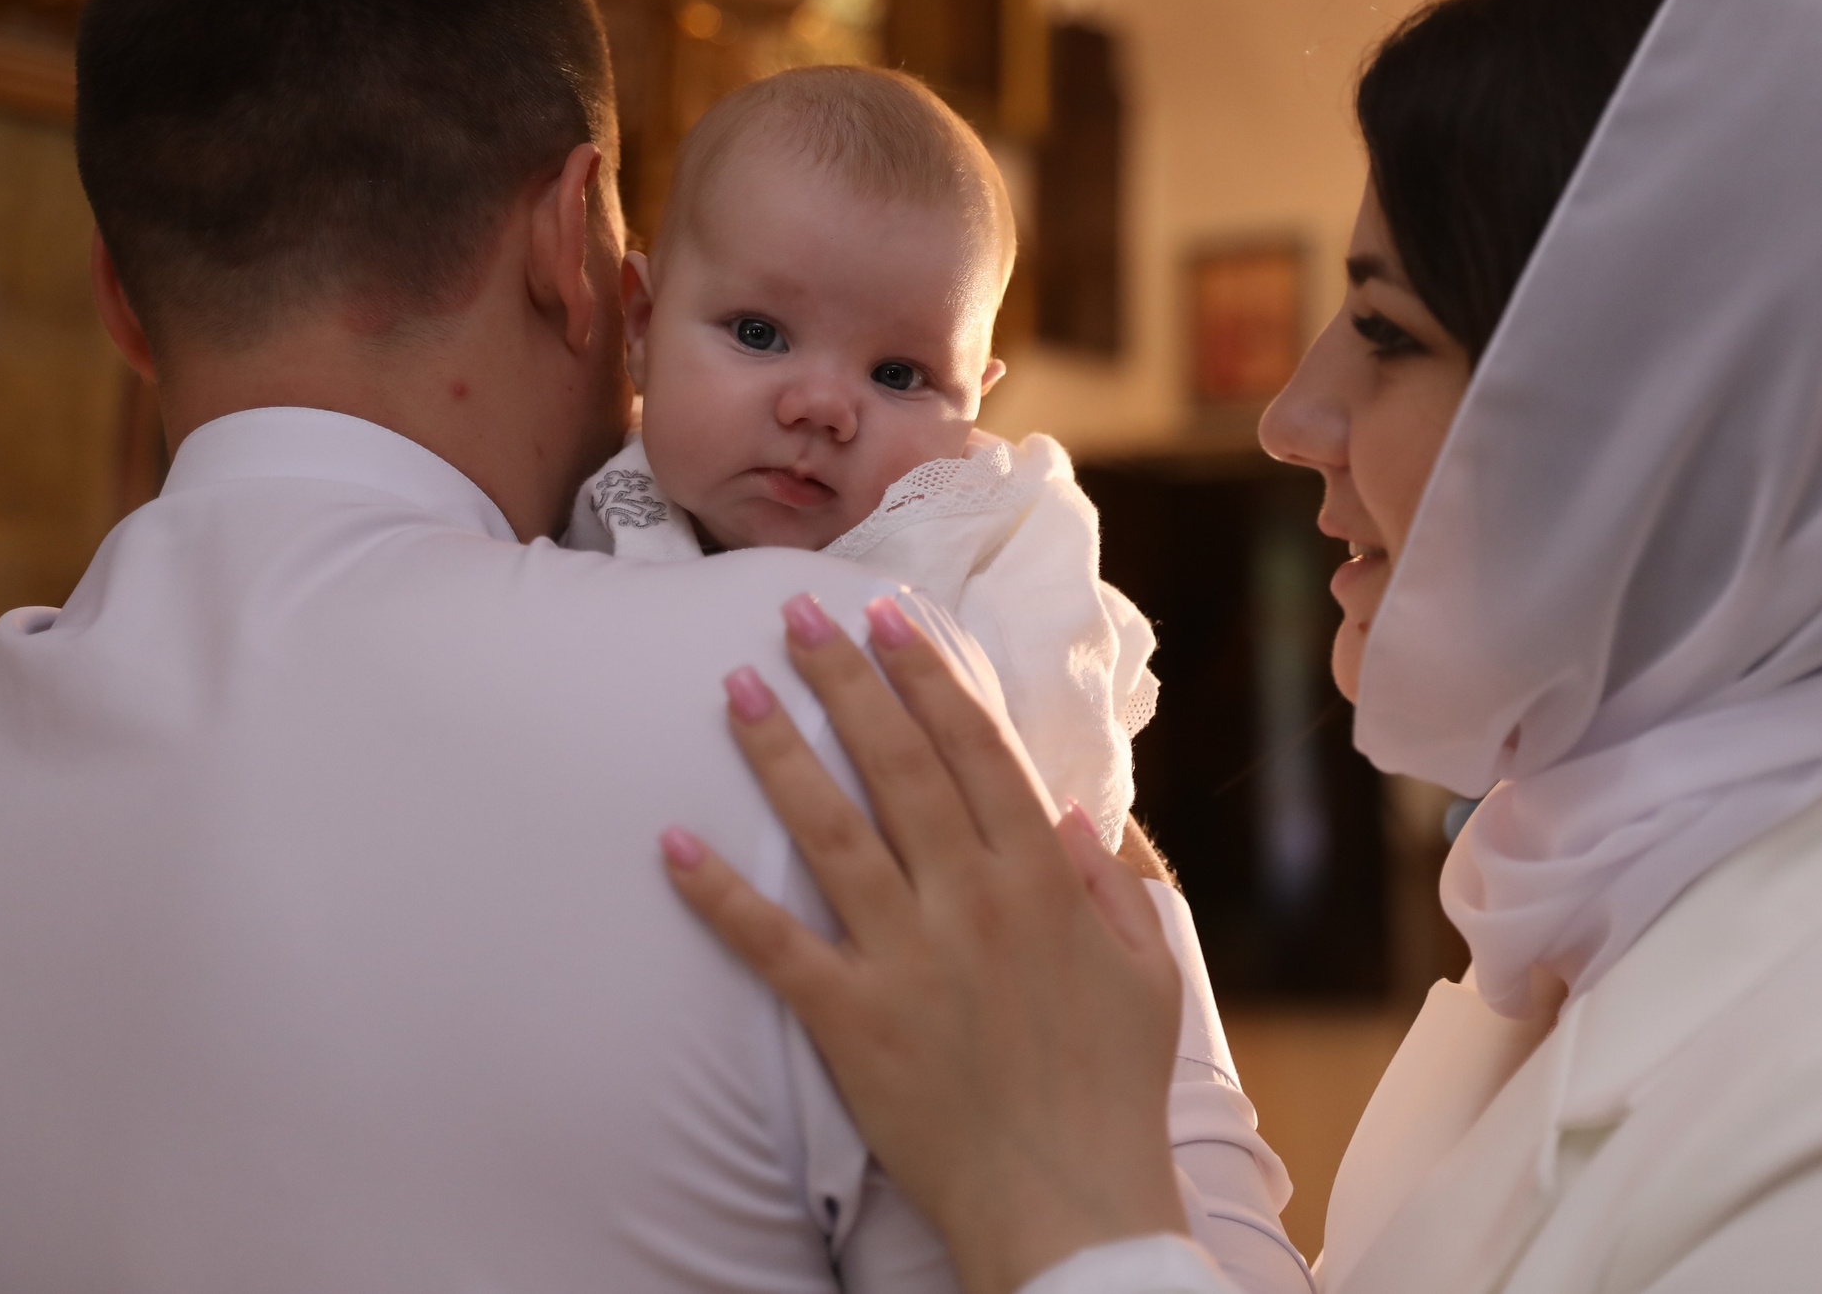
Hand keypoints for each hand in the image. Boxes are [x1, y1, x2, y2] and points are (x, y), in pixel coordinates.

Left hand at [663, 592, 1187, 1293]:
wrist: (1071, 1207)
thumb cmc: (1114, 1090)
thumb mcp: (1148, 971)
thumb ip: (1112, 881)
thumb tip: (1062, 809)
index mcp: (1042, 881)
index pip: (976, 748)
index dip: (929, 675)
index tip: (892, 616)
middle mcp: (971, 902)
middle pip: (898, 765)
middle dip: (846, 678)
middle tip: (795, 614)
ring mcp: (907, 959)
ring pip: (831, 831)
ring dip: (780, 752)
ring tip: (736, 686)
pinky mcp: (852, 1022)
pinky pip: (774, 946)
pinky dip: (720, 894)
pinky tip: (673, 842)